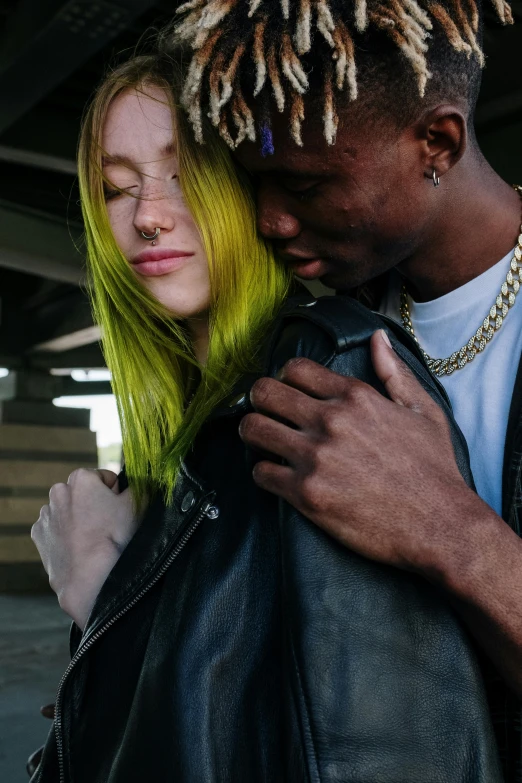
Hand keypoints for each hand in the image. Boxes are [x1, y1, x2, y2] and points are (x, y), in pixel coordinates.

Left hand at [32, 469, 137, 629]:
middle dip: (94, 504)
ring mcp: (46, 514)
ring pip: (68, 510)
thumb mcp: (137, 505)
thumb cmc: (115, 538)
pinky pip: (55, 528)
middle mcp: (58, 491)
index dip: (115, 493)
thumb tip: (138, 484)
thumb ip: (139, 486)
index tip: (118, 509)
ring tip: (92, 540)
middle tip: (107, 525)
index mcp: (81, 479)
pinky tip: (78, 547)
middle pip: (83, 493)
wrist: (90, 578)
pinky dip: (65, 534)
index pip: (104, 477)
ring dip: (78, 518)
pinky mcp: (39, 535)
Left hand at [239, 330, 486, 578]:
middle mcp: (330, 421)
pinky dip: (263, 473)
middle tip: (264, 412)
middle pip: (265, 393)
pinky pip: (260, 473)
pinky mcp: (305, 494)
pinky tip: (275, 475)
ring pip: (254, 429)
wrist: (439, 525)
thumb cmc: (433, 469)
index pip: (295, 368)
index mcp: (356, 397)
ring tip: (262, 441)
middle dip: (258, 400)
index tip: (286, 390)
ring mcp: (315, 458)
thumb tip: (377, 337)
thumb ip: (394, 372)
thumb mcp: (423, 411)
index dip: (285, 377)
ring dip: (253, 433)